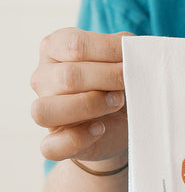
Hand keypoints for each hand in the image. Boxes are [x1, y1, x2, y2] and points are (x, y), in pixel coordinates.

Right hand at [31, 28, 131, 166]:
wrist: (123, 124)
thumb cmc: (120, 85)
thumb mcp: (124, 62)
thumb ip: (125, 51)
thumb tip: (134, 50)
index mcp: (55, 48)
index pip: (74, 45)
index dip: (108, 51)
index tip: (132, 59)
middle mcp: (43, 77)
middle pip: (67, 76)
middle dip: (106, 79)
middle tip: (128, 82)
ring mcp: (44, 110)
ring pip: (47, 110)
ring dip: (88, 106)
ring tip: (116, 103)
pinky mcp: (53, 142)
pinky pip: (50, 146)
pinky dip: (76, 140)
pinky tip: (100, 130)